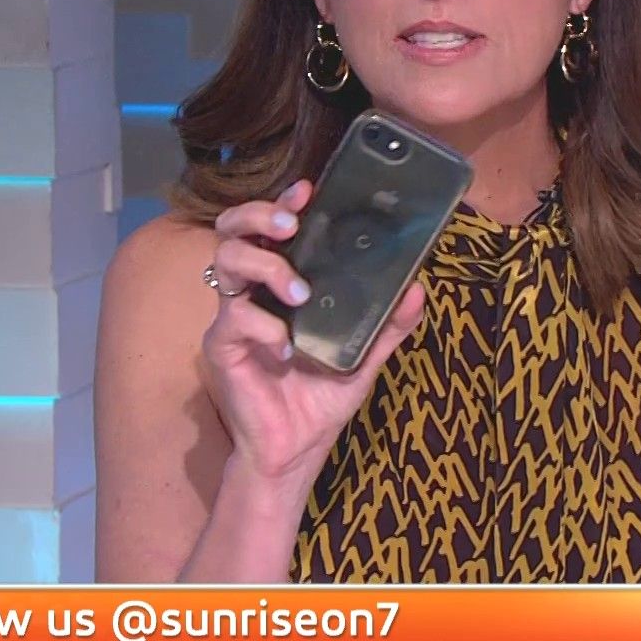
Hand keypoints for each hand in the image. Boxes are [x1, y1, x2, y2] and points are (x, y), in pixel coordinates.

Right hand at [198, 179, 426, 485]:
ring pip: (226, 262)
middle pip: (234, 231)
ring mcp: (234, 317)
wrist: (296, 449)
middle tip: (291, 226)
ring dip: (266, 267)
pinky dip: (265, 327)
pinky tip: (287, 348)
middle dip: (259, 216)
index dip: (284, 204)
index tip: (308, 190)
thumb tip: (417, 289)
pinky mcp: (223, 347)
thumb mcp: (365, 357)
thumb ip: (389, 324)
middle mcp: (253, 292)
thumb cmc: (321, 398)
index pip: (272, 230)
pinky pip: (234, 320)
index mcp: (282, 284)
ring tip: (299, 290)